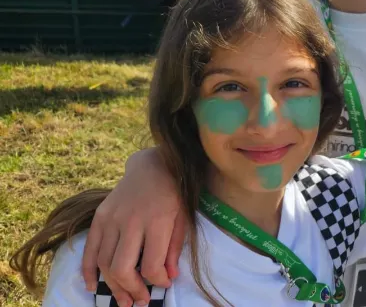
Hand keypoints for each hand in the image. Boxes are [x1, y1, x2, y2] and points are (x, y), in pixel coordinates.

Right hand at [81, 148, 184, 306]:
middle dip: (132, 290)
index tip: (164, 285)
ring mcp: (111, 219)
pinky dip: (88, 271)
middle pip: (122, 268)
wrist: (153, 165)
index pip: (152, 264)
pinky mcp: (99, 217)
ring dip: (112, 286)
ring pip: (104, 262)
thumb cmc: (174, 193)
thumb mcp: (184, 218)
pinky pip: (89, 249)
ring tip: (122, 300)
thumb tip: (169, 277)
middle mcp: (131, 221)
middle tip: (139, 302)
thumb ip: (175, 248)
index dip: (158, 281)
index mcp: (156, 221)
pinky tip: (93, 286)